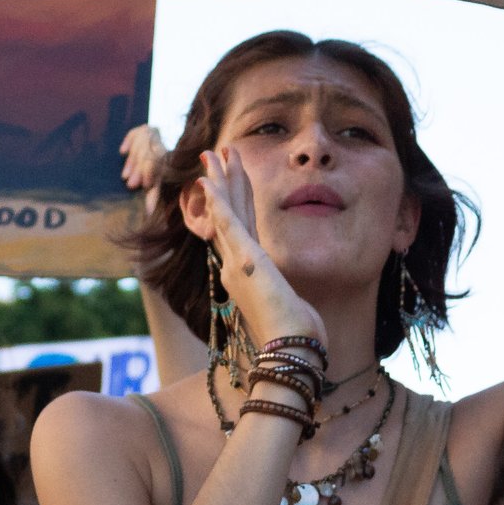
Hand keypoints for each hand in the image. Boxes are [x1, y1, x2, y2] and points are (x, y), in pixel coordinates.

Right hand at [120, 125, 169, 217]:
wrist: (165, 153)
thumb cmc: (157, 174)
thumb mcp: (157, 185)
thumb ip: (154, 195)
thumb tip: (149, 213)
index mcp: (171, 157)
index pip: (160, 160)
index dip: (150, 171)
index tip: (143, 184)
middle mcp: (165, 144)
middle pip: (150, 153)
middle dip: (140, 170)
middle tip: (131, 184)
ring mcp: (155, 135)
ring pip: (142, 143)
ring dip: (133, 160)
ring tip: (125, 176)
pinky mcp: (144, 129)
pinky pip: (136, 132)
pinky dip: (129, 140)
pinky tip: (122, 151)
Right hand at [189, 150, 324, 361]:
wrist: (291, 351)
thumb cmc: (294, 338)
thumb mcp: (289, 307)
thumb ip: (283, 295)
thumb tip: (293, 300)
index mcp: (245, 275)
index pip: (238, 228)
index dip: (232, 200)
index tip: (229, 178)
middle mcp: (234, 266)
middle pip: (228, 214)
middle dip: (224, 181)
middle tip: (216, 153)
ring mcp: (237, 263)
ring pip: (225, 211)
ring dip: (220, 180)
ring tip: (214, 153)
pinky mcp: (246, 261)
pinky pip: (227, 224)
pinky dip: (218, 201)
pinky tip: (209, 180)